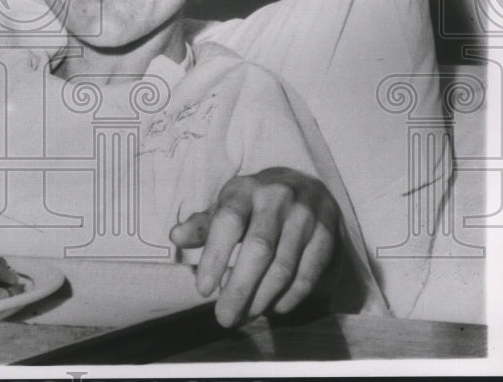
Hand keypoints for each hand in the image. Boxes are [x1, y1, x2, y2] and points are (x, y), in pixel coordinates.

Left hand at [169, 167, 339, 327]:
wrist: (305, 185)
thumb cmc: (254, 202)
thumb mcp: (226, 204)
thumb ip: (202, 224)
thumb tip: (176, 236)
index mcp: (246, 188)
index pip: (228, 220)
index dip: (215, 256)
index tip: (203, 290)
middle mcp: (278, 198)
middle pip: (259, 249)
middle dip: (239, 289)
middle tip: (224, 318)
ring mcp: (306, 217)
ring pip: (284, 266)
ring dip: (262, 298)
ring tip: (244, 317)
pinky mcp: (327, 236)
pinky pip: (307, 275)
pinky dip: (289, 297)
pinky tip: (272, 308)